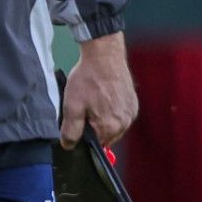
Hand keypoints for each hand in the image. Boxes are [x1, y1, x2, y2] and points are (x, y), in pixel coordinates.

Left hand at [60, 32, 137, 148]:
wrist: (104, 55)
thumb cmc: (89, 78)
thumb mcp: (72, 106)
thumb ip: (70, 130)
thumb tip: (68, 145)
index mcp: (110, 128)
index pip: (96, 144)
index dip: (85, 134)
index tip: (80, 120)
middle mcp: (125, 123)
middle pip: (106, 136)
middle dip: (95, 126)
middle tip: (87, 106)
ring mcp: (131, 112)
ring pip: (114, 125)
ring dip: (105, 118)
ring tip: (95, 99)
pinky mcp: (133, 102)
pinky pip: (121, 114)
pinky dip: (113, 109)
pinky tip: (104, 96)